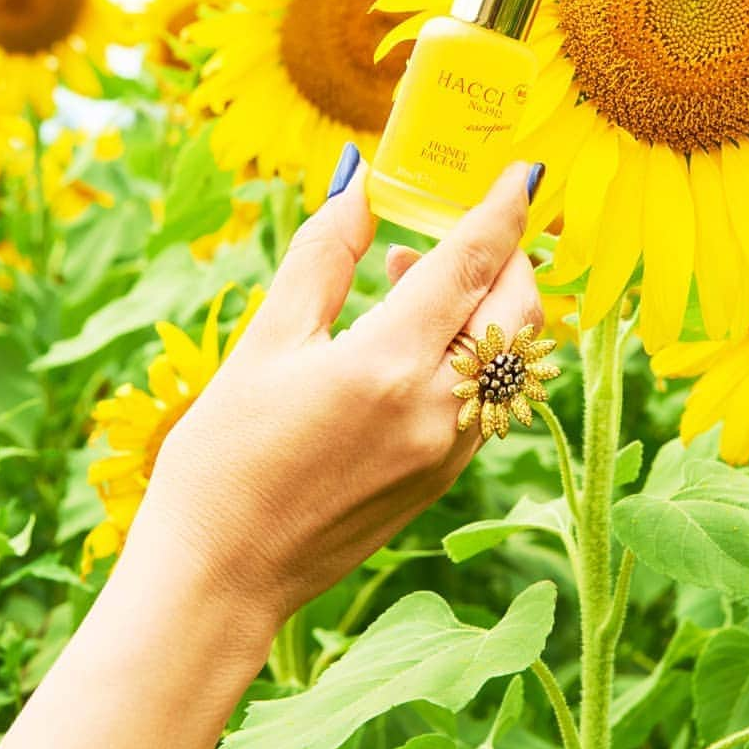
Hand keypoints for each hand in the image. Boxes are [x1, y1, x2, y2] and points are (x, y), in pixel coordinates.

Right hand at [134, 151, 543, 644]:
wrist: (223, 577)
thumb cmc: (225, 458)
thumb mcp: (266, 342)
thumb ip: (323, 256)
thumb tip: (358, 184)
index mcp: (389, 365)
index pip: (473, 264)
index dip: (504, 209)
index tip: (525, 172)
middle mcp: (436, 410)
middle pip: (517, 311)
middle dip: (510, 257)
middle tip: (468, 224)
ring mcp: (447, 451)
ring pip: (508, 358)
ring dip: (484, 305)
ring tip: (408, 274)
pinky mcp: (442, 479)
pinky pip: (485, 398)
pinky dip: (469, 353)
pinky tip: (410, 340)